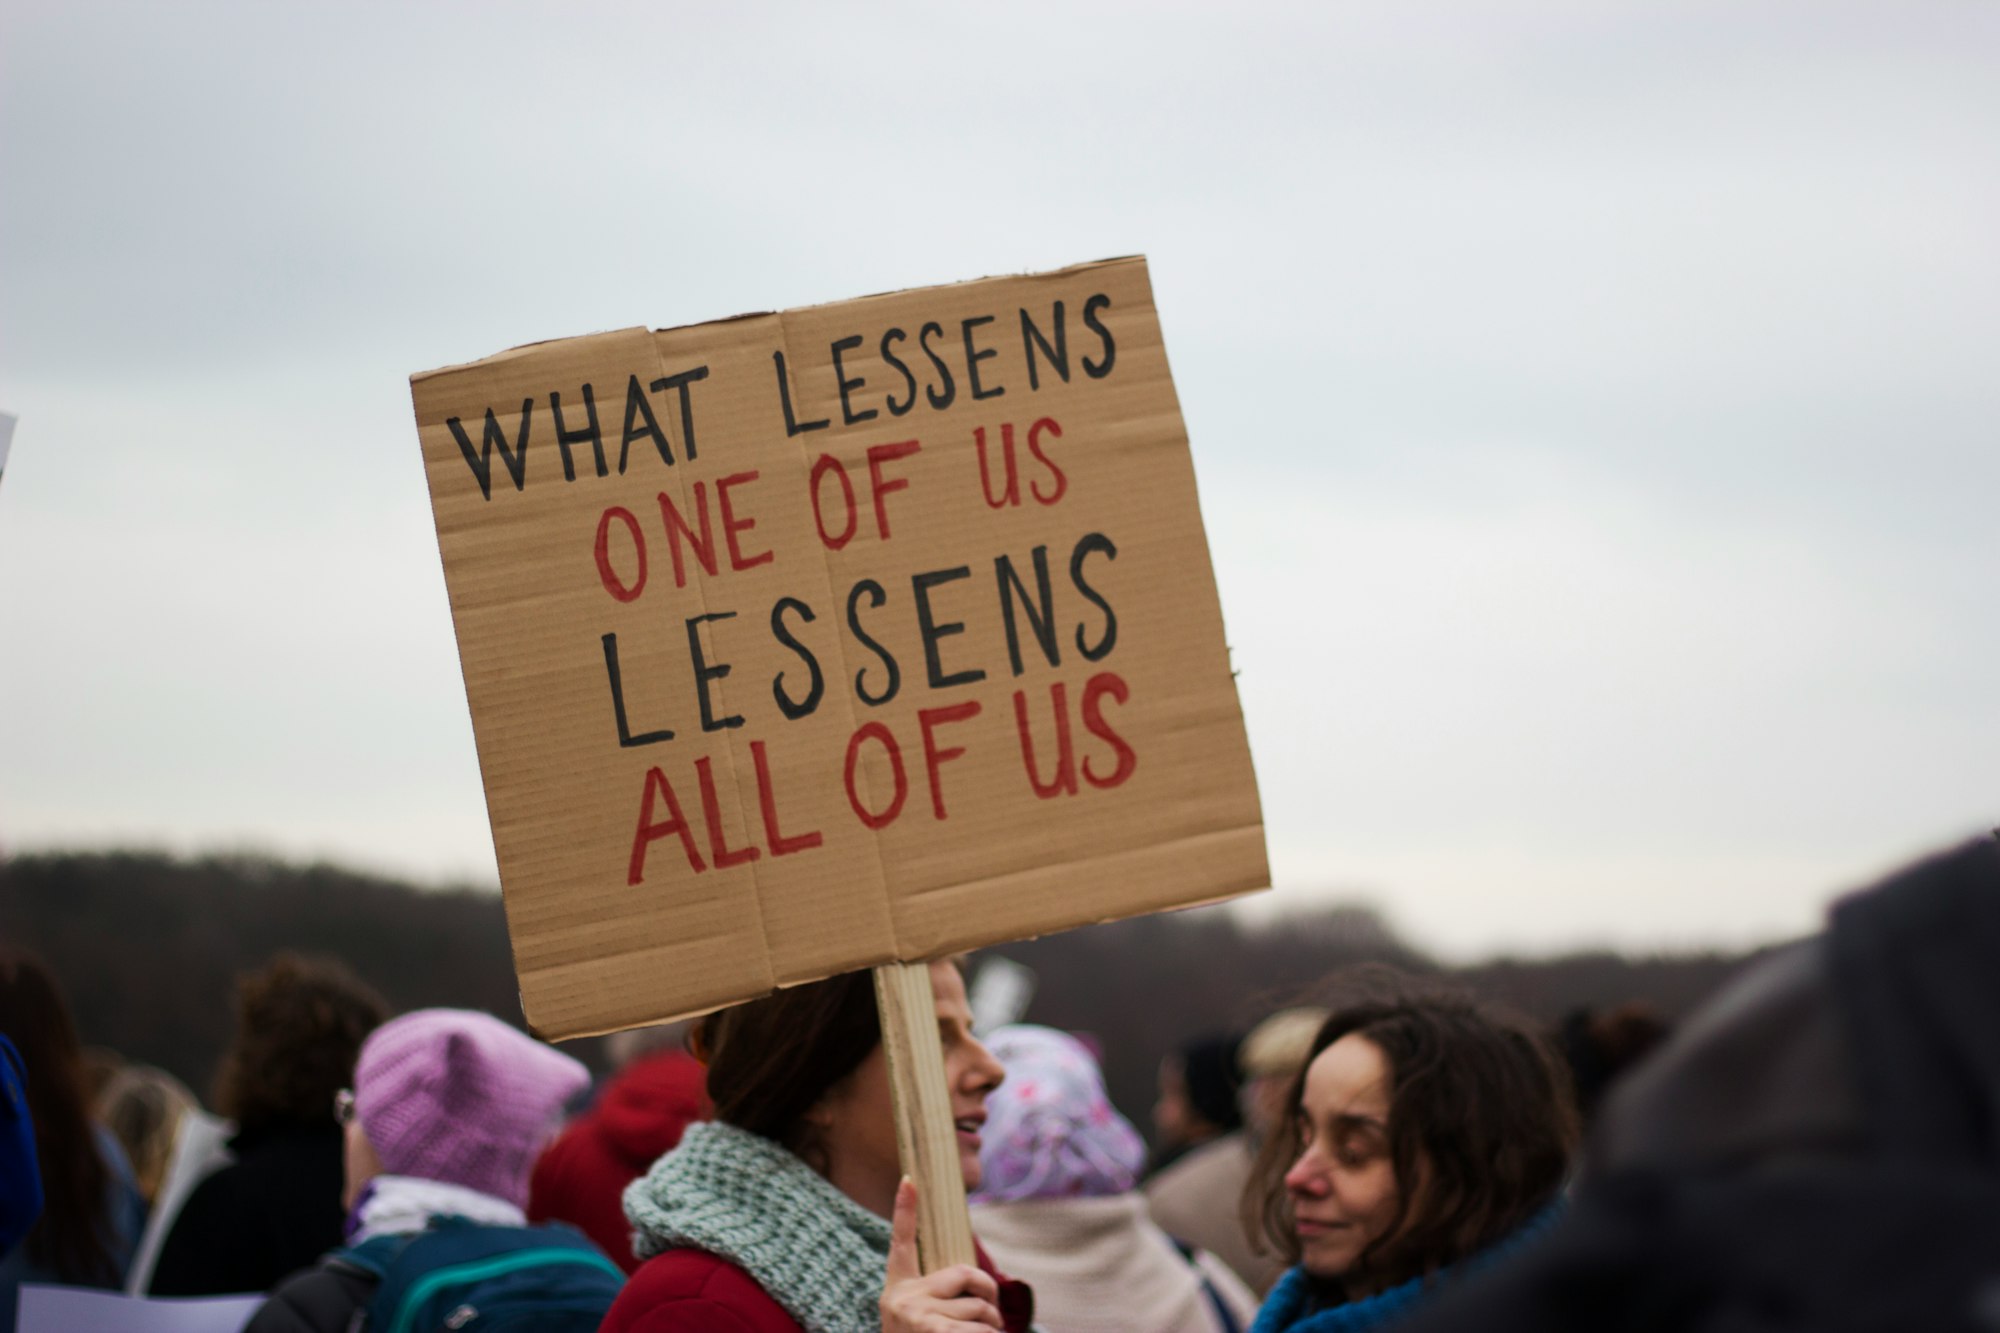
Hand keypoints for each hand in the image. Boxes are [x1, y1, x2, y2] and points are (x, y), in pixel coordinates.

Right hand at [880, 1177, 1003, 1331]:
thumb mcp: (918, 1319)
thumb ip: (938, 1298)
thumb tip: (981, 1292)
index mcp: (897, 1289)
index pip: (899, 1241)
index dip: (903, 1209)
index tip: (909, 1178)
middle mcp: (902, 1298)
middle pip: (965, 1275)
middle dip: (989, 1295)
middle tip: (993, 1314)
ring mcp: (917, 1318)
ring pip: (979, 1309)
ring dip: (992, 1329)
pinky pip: (980, 1331)